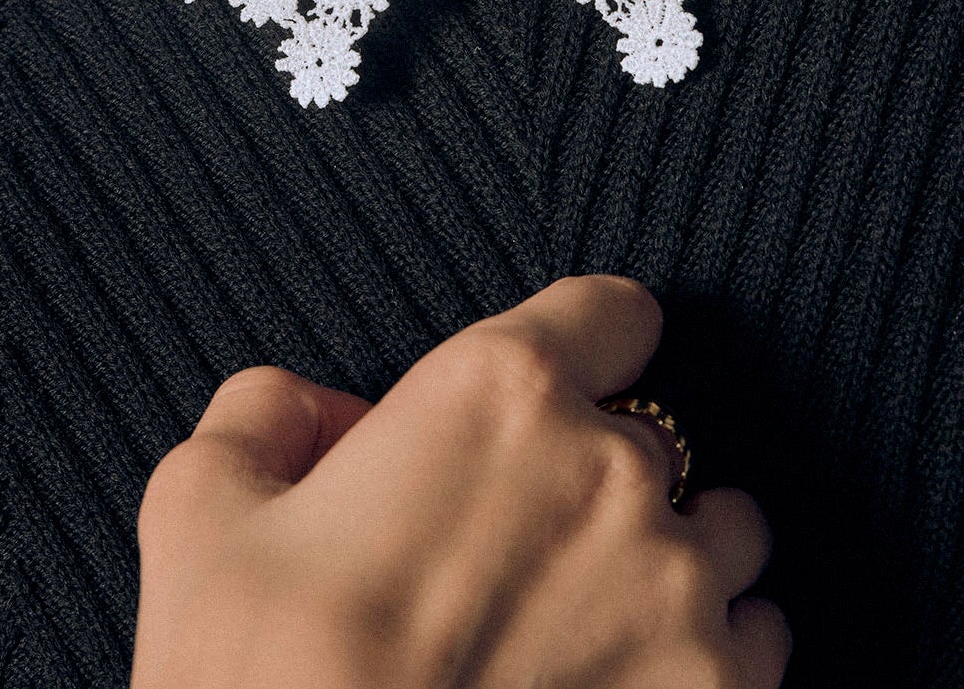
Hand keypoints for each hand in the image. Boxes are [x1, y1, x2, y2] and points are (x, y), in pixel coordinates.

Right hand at [130, 273, 789, 687]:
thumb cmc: (259, 685)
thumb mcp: (202, 514)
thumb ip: (264, 417)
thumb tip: (312, 412)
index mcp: (501, 395)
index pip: (610, 312)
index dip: (583, 346)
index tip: (557, 394)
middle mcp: (613, 472)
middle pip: (653, 435)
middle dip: (594, 480)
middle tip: (518, 556)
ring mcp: (679, 595)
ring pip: (725, 534)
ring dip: (670, 564)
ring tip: (589, 627)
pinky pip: (761, 641)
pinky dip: (712, 659)